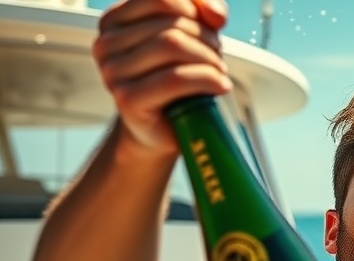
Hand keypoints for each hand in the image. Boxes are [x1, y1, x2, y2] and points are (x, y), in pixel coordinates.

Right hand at [92, 0, 231, 152]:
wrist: (163, 128)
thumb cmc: (176, 79)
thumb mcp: (190, 37)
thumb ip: (201, 12)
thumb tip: (215, 15)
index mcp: (115, 20)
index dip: (196, 7)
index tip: (216, 26)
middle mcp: (106, 43)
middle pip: (171, 23)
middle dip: (207, 39)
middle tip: (218, 59)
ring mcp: (113, 72)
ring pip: (173, 45)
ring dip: (209, 59)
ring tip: (219, 73)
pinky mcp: (127, 99)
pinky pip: (176, 78)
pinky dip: (207, 79)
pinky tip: (220, 86)